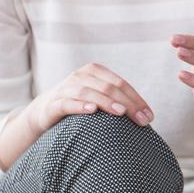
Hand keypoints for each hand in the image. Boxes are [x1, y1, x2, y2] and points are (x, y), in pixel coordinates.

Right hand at [25, 63, 152, 135]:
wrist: (44, 111)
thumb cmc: (79, 105)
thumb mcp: (99, 98)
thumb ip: (118, 100)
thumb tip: (147, 116)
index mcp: (95, 71)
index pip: (121, 84)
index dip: (137, 99)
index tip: (149, 116)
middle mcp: (80, 76)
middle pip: (109, 88)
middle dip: (128, 104)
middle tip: (142, 121)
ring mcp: (66, 88)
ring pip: (89, 92)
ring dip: (107, 102)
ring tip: (121, 112)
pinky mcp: (53, 103)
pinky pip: (67, 103)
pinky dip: (80, 106)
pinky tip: (92, 111)